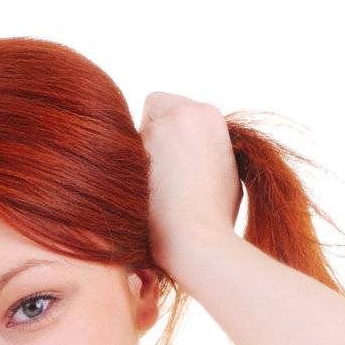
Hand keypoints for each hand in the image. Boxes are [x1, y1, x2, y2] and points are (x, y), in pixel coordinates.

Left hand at [139, 93, 242, 278]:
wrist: (196, 239)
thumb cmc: (215, 214)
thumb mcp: (224, 169)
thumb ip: (205, 146)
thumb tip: (188, 143)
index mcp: (208, 114)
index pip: (172, 104)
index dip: (169, 127)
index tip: (173, 152)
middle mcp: (180, 113)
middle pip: (151, 114)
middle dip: (152, 135)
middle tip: (160, 168)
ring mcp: (152, 132)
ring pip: (134, 136)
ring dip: (139, 156)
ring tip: (154, 190)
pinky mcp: (129, 156)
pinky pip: (119, 158)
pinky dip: (126, 174)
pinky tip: (141, 198)